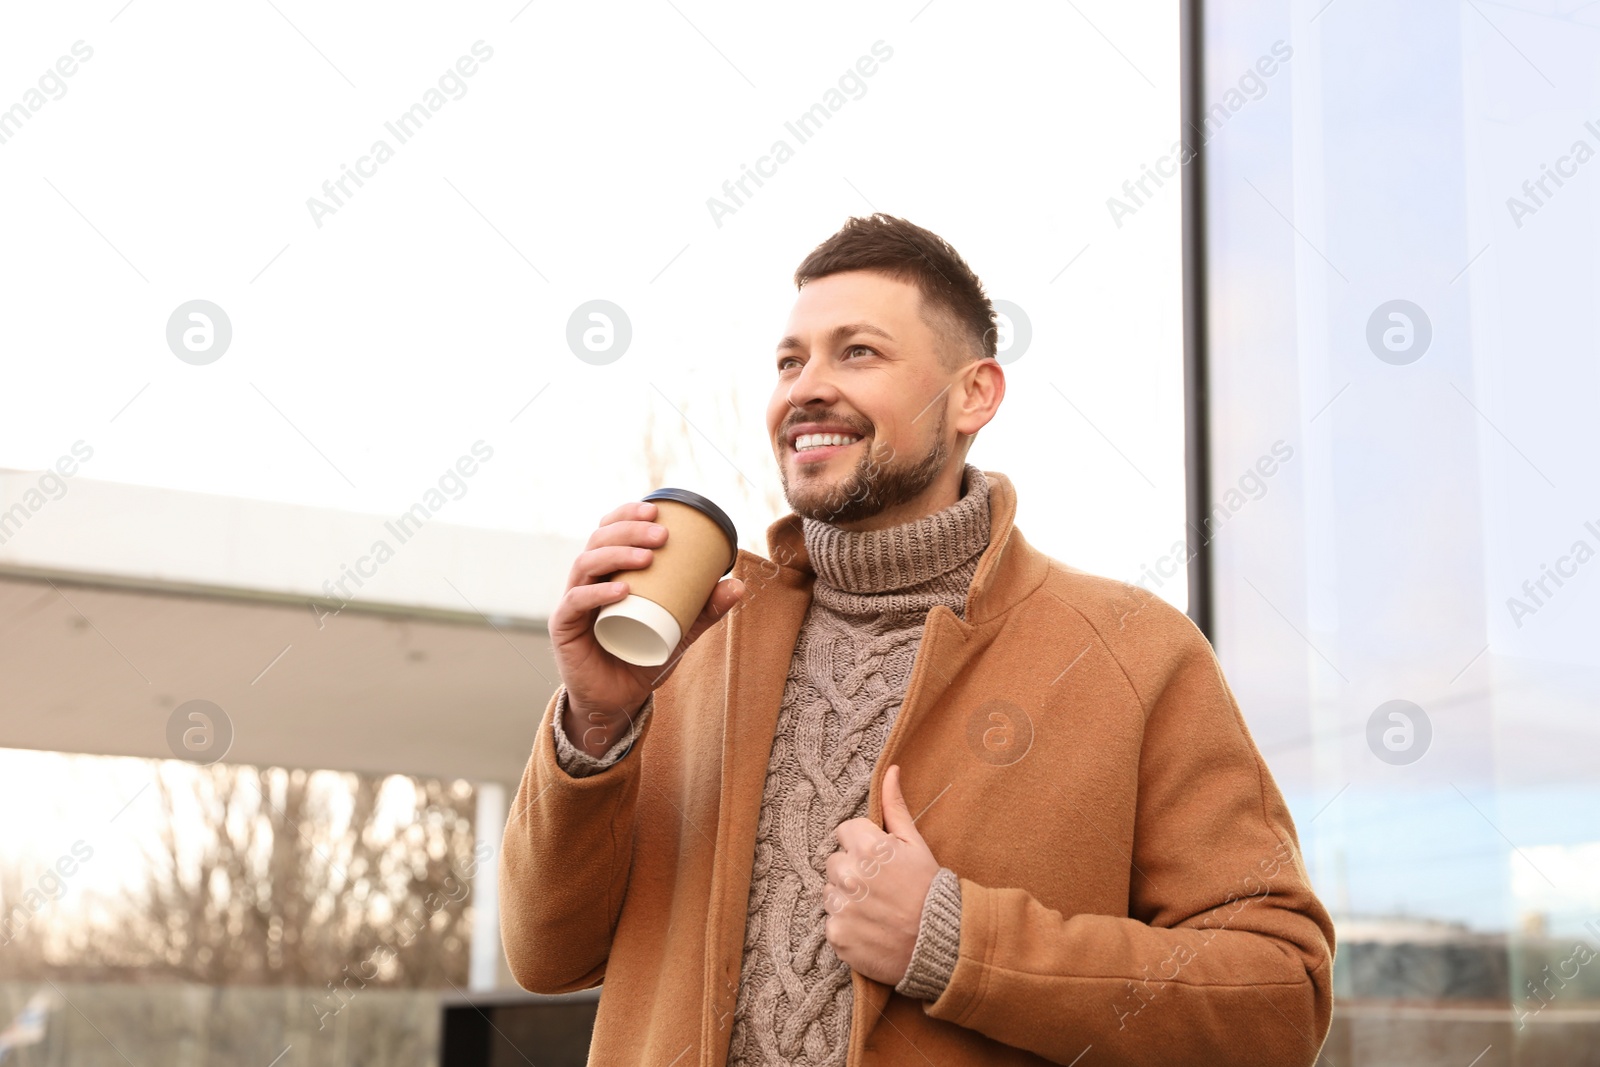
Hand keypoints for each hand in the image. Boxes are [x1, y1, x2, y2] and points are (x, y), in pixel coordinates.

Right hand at [550, 500, 744, 751]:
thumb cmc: (642, 657)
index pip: (609, 530)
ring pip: (586, 564)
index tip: (656, 511)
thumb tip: (738, 584)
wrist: (618, 701)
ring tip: (648, 557)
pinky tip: (622, 590)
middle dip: (629, 530)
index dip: (627, 514)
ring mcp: (572, 602)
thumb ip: (704, 610)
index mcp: (608, 571)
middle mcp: (586, 580)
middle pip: (598, 541)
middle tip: (662, 535)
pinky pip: (576, 602)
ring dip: (617, 554)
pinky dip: (598, 593)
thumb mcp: (679, 631)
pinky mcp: (564, 627)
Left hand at [822, 765, 938, 985]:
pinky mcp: (837, 935)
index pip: (844, 832)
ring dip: (846, 898)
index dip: (863, 845)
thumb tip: (889, 770)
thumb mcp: (916, 844)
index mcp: (867, 847)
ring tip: (876, 909)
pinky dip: (847, 926)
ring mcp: (841, 906)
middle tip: (880, 887)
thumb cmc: (929, 890)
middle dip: (852, 870)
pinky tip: (870, 929)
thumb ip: (895, 807)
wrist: (941, 944)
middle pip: (834, 862)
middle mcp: (849, 874)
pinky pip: (831, 923)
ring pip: (829, 892)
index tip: (881, 861)